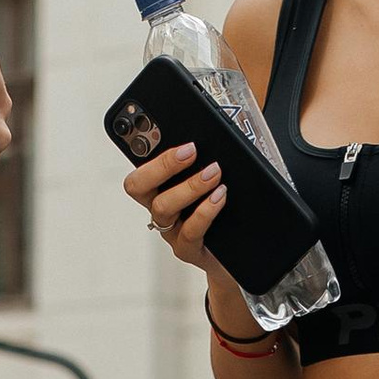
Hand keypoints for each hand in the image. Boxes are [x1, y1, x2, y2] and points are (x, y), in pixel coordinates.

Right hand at [124, 139, 231, 273]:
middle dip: (162, 164)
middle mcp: (159, 208)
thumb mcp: (219, 179)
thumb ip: (210, 158)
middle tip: (190, 150)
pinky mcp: (187, 250)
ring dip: (189, 186)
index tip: (151, 125)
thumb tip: (218, 132)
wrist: (241, 254)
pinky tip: (219, 197)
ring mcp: (171, 231)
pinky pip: (189, 231)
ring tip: (214, 173)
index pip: (139, 163)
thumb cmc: (228, 213)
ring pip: (163, 206)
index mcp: (160, 187)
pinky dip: (205, 211)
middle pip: (138, 186)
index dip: (137, 146)